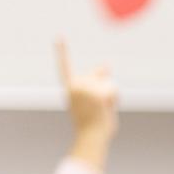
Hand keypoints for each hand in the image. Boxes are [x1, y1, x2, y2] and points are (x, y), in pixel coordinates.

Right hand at [59, 39, 118, 167]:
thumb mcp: (93, 99)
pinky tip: (106, 110)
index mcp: (70, 88)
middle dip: (104, 87)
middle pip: (99, 74)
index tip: (59, 36)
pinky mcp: (97, 93)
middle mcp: (75, 85)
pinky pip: (114, 89)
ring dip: (111, 96)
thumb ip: (97, 82)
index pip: (64, 66)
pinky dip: (115, 100)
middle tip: (97, 107)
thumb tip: (106, 63)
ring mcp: (86, 88)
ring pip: (108, 82)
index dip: (62, 50)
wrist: (91, 138)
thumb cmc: (91, 123)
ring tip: (101, 110)